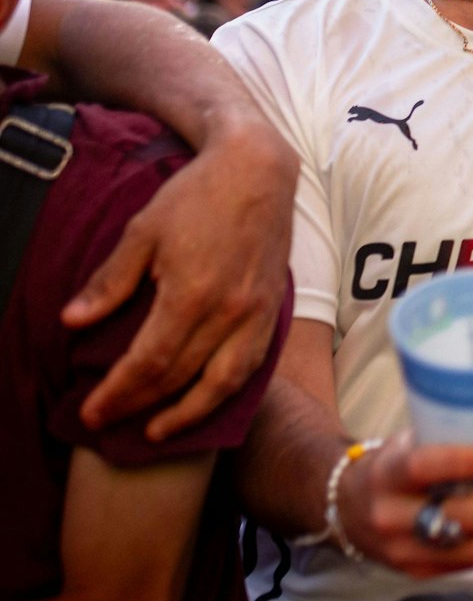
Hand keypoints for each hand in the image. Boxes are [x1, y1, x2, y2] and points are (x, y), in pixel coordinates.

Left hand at [63, 119, 297, 438]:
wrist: (257, 171)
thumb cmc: (196, 195)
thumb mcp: (142, 233)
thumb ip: (110, 282)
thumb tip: (71, 321)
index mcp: (192, 294)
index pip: (149, 363)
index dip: (118, 393)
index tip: (91, 411)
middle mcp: (230, 312)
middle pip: (181, 378)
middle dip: (140, 405)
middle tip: (109, 421)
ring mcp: (257, 314)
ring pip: (225, 383)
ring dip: (190, 413)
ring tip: (158, 430)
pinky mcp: (273, 309)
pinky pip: (253, 364)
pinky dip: (227, 389)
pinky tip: (206, 397)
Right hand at [340, 434, 472, 576]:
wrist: (345, 508)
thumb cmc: (391, 466)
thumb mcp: (407, 442)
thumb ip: (447, 436)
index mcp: (387, 474)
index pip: (422, 467)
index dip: (461, 463)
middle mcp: (390, 516)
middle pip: (457, 517)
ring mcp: (402, 550)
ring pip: (471, 549)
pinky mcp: (417, 571)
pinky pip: (470, 562)